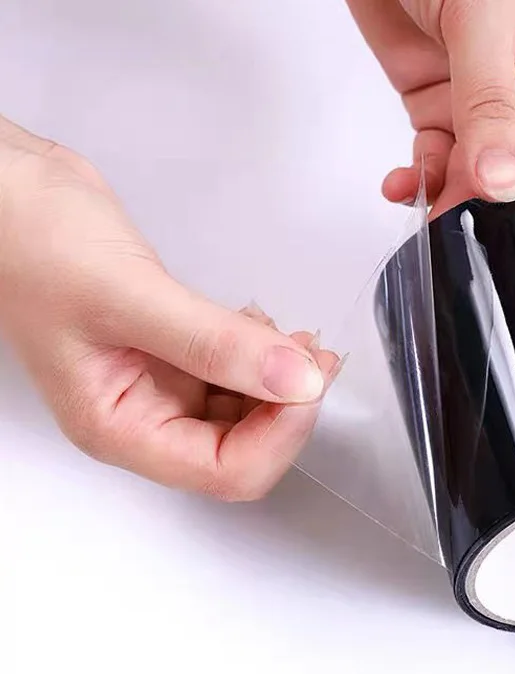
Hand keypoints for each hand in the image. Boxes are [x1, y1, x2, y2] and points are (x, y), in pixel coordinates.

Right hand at [0, 116, 336, 500]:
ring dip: (281, 379)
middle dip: (288, 406)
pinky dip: (263, 354)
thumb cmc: (30, 242)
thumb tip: (296, 382)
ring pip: (247, 409)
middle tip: (313, 356)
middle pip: (245, 447)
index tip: (305, 382)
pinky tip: (264, 325)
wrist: (6, 192)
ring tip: (294, 337)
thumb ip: (215, 343)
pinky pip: (237, 371)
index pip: (225, 470)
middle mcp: (145, 415)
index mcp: (120, 427)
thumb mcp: (127, 295)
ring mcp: (162, 383)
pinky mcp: (176, 351)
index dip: (279, 436)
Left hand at [347, 0, 514, 214]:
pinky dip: (418, 181)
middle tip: (460, 224)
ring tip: (426, 210)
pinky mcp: (439, 108)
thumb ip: (490, 103)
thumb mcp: (482, 19)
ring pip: (478, 179)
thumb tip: (501, 180)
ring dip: (449, 200)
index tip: (513, 226)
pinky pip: (437, 162)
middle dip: (492, 207)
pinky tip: (401, 185)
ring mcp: (483, 104)